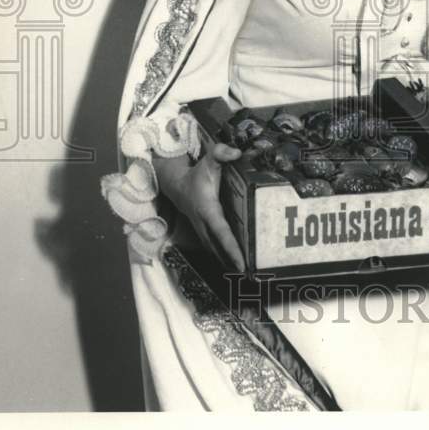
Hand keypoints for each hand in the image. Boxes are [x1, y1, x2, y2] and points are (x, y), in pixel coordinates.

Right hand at [156, 141, 244, 271]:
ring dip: (230, 264)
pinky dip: (226, 258)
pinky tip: (238, 267)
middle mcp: (205, 225)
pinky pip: (216, 249)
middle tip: (251, 276)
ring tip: (248, 276)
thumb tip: (237, 153)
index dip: (231, 248)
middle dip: (234, 263)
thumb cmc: (197, 174)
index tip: (241, 263)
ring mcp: (203, 231)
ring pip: (217, 252)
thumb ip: (222, 153)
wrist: (177, 185)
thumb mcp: (209, 160)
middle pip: (220, 249)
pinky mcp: (205, 233)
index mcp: (208, 210)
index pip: (222, 232)